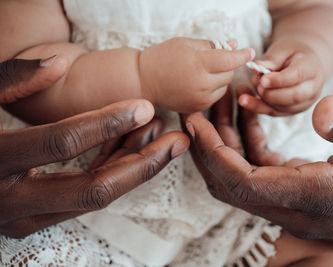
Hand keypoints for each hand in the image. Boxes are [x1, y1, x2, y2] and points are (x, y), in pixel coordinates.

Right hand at [0, 57, 189, 237]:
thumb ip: (10, 79)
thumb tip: (58, 61)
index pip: (61, 143)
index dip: (106, 123)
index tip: (144, 106)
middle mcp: (12, 201)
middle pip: (94, 189)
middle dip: (143, 165)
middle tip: (178, 140)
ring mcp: (27, 217)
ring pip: (96, 196)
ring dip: (134, 167)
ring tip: (164, 136)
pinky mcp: (37, 219)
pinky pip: (86, 195)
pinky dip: (113, 172)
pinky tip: (136, 146)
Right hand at [139, 37, 254, 112]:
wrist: (143, 81)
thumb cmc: (162, 57)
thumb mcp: (186, 43)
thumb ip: (212, 44)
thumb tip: (233, 45)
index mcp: (198, 64)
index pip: (231, 59)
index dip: (242, 55)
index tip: (249, 51)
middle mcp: (202, 84)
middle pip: (230, 74)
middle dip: (227, 65)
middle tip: (216, 58)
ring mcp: (200, 99)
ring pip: (224, 86)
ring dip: (221, 77)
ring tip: (204, 71)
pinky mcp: (197, 108)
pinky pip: (215, 96)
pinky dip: (213, 88)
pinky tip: (200, 82)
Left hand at [185, 89, 332, 249]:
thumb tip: (321, 108)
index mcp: (313, 195)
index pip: (243, 182)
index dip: (214, 154)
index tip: (196, 124)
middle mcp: (295, 207)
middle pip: (231, 184)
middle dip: (208, 148)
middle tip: (195, 112)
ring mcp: (294, 204)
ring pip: (242, 178)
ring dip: (227, 144)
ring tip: (221, 107)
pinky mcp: (297, 195)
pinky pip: (261, 174)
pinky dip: (249, 147)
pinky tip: (250, 120)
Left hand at [238, 40, 323, 115]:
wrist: (303, 63)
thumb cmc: (292, 53)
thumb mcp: (283, 49)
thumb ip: (271, 59)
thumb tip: (256, 66)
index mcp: (312, 68)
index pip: (297, 76)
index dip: (279, 80)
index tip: (263, 79)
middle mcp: (312, 88)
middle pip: (293, 96)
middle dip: (271, 93)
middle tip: (257, 84)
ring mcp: (304, 102)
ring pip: (283, 108)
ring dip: (263, 100)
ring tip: (253, 87)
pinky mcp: (292, 110)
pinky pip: (275, 112)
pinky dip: (258, 107)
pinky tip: (245, 101)